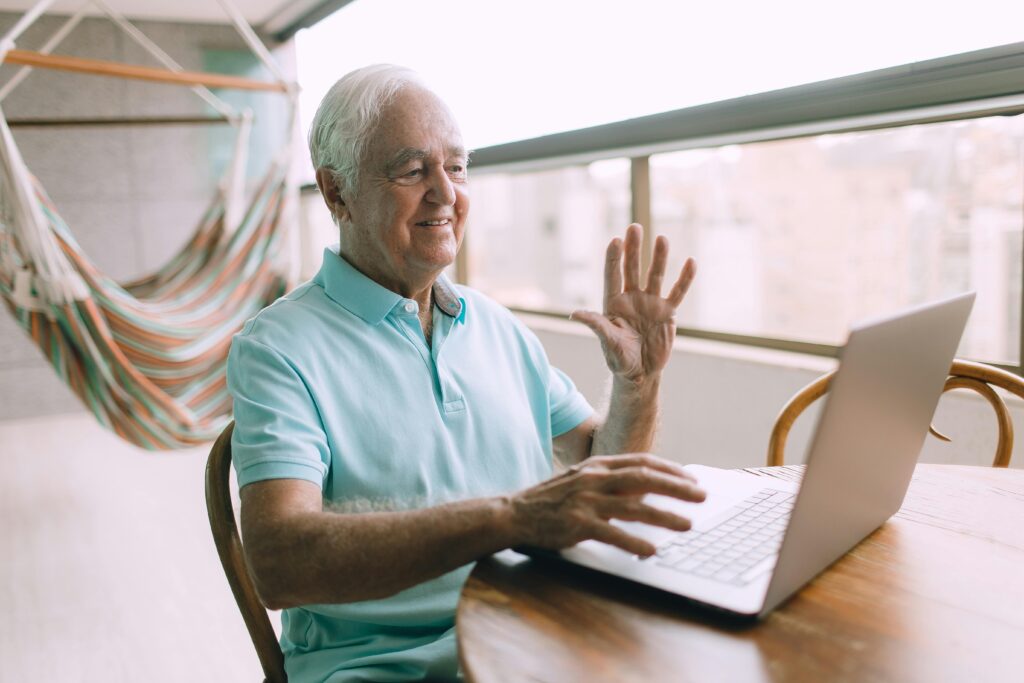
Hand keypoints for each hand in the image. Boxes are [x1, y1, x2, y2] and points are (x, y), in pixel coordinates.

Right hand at [507, 454, 705, 555]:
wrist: (514, 512)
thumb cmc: (551, 499)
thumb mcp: (581, 480)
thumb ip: (610, 482)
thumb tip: (646, 490)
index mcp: (597, 466)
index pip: (642, 462)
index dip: (670, 470)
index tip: (691, 479)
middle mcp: (594, 479)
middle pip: (644, 478)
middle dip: (677, 487)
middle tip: (701, 496)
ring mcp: (585, 501)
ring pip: (634, 506)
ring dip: (664, 515)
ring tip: (687, 524)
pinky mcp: (576, 524)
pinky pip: (611, 534)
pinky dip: (633, 542)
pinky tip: (650, 550)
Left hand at [572, 224, 695, 383]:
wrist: (640, 374)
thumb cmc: (619, 359)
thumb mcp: (607, 342)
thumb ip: (596, 326)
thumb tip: (574, 314)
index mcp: (613, 304)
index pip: (612, 276)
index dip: (614, 258)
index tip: (616, 240)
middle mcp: (631, 299)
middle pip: (632, 269)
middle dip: (634, 249)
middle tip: (634, 227)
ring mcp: (650, 303)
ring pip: (655, 276)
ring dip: (659, 258)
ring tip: (662, 239)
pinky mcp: (667, 313)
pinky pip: (677, 292)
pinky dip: (684, 279)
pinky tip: (691, 262)